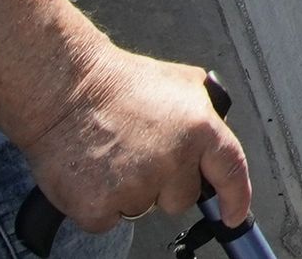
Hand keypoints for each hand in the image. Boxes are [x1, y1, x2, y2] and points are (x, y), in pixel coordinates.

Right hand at [23, 46, 248, 231]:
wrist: (64, 88)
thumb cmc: (117, 84)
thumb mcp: (180, 82)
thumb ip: (205, 112)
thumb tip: (216, 135)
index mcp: (199, 129)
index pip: (231, 171)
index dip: (236, 198)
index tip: (233, 214)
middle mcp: (173, 160)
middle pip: (182, 199)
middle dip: (165, 185)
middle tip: (139, 155)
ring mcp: (137, 185)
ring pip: (142, 208)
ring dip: (129, 191)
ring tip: (112, 156)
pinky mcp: (100, 205)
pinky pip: (108, 219)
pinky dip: (99, 204)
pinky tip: (92, 173)